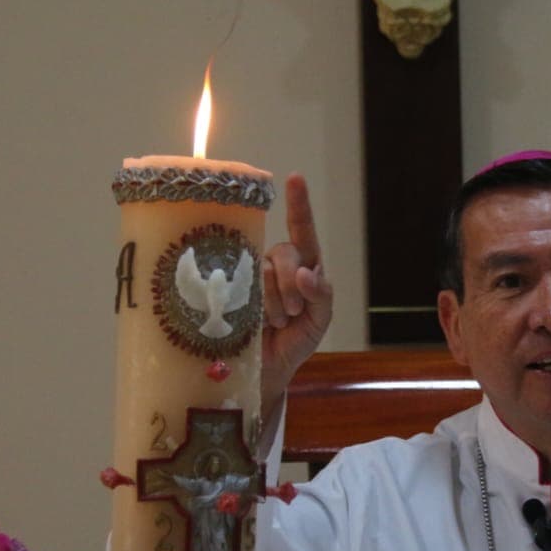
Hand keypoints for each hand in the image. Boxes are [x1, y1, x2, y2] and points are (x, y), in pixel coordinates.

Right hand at [260, 174, 332, 428]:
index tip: (295, 178)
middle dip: (294, 285)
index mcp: (302, 267)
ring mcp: (250, 277)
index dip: (298, 205)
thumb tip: (307, 272)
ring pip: (264, 273)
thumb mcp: (320, 320)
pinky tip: (256, 322)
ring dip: (276, 303)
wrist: (267, 372)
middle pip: (286, 253)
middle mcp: (276, 265)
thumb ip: (321, 295)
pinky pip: (242, 289)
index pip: (303, 232)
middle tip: (294, 313)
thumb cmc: (295, 341)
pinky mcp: (229, 293)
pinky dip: (257, 308)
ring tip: (276, 323)